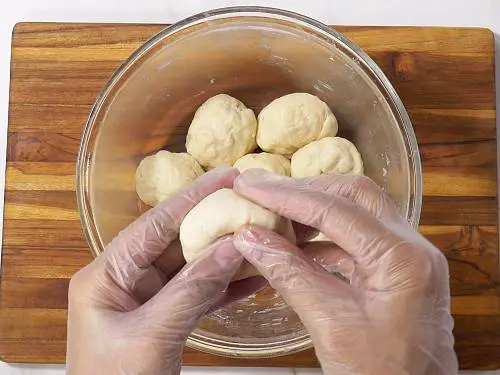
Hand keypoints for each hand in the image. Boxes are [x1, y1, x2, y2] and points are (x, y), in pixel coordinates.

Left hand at [66, 167, 264, 374]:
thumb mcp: (151, 336)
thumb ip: (191, 289)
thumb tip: (229, 247)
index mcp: (107, 274)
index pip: (155, 224)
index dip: (192, 197)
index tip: (226, 177)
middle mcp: (127, 279)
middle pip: (178, 240)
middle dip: (215, 223)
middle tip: (252, 202)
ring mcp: (149, 298)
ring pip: (194, 266)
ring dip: (227, 254)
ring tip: (262, 234)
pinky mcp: (168, 317)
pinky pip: (201, 293)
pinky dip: (227, 285)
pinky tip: (255, 275)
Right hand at [232, 170, 457, 374]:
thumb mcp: (329, 325)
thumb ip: (289, 274)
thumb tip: (249, 238)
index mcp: (402, 259)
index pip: (336, 210)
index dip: (286, 195)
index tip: (249, 185)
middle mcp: (413, 247)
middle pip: (353, 195)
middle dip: (304, 191)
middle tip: (262, 190)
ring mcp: (408, 256)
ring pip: (357, 211)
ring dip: (314, 211)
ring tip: (273, 214)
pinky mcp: (397, 269)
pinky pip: (358, 237)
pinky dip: (324, 236)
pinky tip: (296, 244)